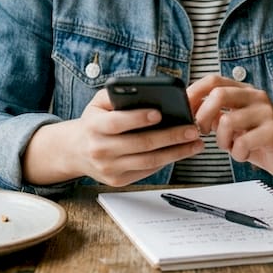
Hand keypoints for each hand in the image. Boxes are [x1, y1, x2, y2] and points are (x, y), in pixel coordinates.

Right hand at [26, 89, 203, 186]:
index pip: (116, 123)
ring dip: (176, 152)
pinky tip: (181, 151)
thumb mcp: (99, 103)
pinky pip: (147, 170)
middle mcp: (99, 149)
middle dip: (170, 136)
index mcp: (93, 126)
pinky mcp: (118, 180)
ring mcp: (109, 168)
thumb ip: (118, 94)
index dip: (137, 118)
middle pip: (140, 144)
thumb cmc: (95, 120)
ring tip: (195, 143)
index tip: (159, 113)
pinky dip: (167, 160)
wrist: (76, 150)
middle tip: (192, 128)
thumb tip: (147, 91)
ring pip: (148, 161)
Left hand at [187, 74, 272, 180]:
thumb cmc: (259, 140)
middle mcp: (256, 97)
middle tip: (202, 132)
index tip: (184, 110)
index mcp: (244, 91)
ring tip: (231, 146)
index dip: (194, 93)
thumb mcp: (233, 125)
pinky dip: (237, 153)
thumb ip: (215, 115)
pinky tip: (244, 154)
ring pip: (227, 121)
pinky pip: (243, 142)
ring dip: (222, 140)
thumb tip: (189, 111)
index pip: (213, 80)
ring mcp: (267, 112)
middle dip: (202, 116)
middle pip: (219, 94)